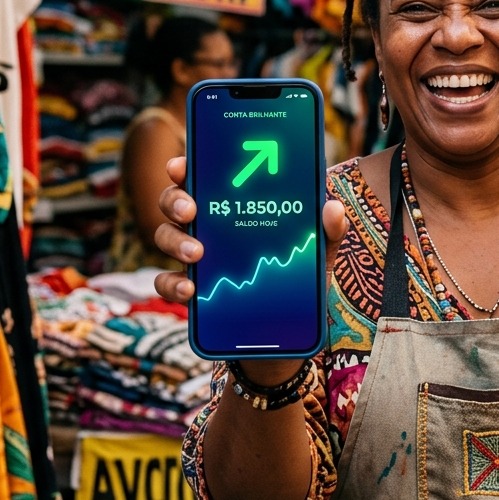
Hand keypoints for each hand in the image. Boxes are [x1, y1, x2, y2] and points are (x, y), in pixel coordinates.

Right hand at [153, 157, 348, 380]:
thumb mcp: (318, 256)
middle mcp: (209, 228)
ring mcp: (196, 259)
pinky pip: (165, 283)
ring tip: (198, 254)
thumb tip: (333, 207)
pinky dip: (172, 285)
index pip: (204, 177)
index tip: (183, 164)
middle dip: (176, 200)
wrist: (283, 336)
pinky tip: (190, 290)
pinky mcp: (190, 291)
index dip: (186, 167)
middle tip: (192, 209)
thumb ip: (328, 232)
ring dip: (175, 241)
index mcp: (235, 208)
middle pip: (175, 202)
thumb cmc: (297, 281)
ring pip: (165, 237)